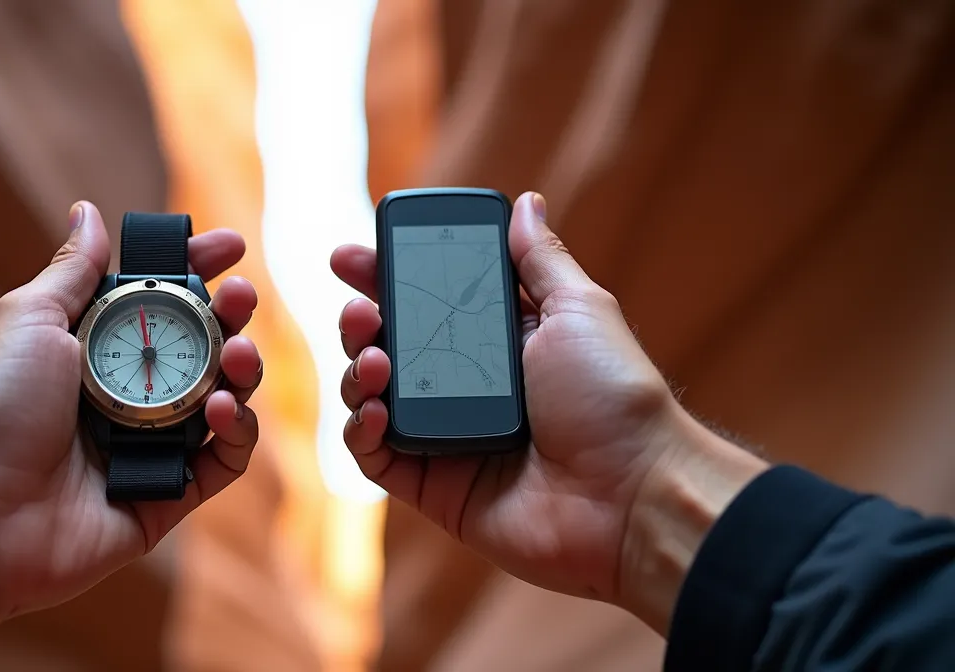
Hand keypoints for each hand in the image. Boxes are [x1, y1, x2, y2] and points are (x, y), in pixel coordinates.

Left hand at [0, 202, 262, 633]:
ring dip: (242, 368)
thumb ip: (72, 271)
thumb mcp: (28, 319)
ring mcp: (149, 443)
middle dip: (231, 315)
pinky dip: (239, 432)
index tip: (230, 246)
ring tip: (237, 356)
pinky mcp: (166, 492)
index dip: (197, 270)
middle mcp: (126, 391)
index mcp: (94, 345)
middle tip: (240, 299)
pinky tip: (225, 411)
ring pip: (224, 398)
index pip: (161, 299)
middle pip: (203, 345)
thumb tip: (88, 211)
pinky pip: (224, 461)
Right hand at [331, 192, 721, 615]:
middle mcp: (465, 386)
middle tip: (358, 311)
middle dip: (360, 322)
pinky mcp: (433, 487)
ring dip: (357, 370)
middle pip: (388, 345)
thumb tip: (526, 204)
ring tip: (373, 360)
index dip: (384, 278)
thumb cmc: (615, 399)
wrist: (632, 493)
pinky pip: (375, 457)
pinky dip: (361, 430)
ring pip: (371, 397)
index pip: (425, 301)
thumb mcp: (580, 310)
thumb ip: (540, 261)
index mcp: (497, 342)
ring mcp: (445, 437)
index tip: (352, 256)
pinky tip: (375, 410)